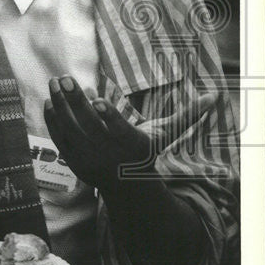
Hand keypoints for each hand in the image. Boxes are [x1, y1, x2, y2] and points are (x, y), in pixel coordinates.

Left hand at [43, 75, 215, 193]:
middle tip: (65, 78)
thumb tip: (215, 96)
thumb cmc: (146, 151)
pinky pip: (60, 139)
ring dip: (60, 105)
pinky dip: (53, 120)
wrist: (126, 186)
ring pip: (71, 130)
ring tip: (55, 82)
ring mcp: (89, 159)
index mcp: (133, 146)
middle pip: (89, 126)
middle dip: (75, 101)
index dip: (109, 116)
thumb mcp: (165, 134)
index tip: (98, 99)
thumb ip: (186, 115)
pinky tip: (49, 101)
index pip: (119, 130)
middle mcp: (110, 154)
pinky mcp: (73, 161)